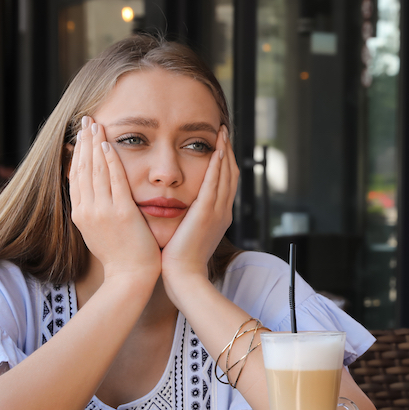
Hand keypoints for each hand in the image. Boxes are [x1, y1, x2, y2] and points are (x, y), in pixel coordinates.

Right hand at [68, 117, 160, 283]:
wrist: (130, 277)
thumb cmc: (120, 256)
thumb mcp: (98, 232)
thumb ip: (94, 211)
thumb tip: (91, 194)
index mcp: (80, 215)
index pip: (75, 176)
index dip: (76, 153)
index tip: (79, 136)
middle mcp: (87, 210)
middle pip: (82, 168)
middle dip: (83, 142)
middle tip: (85, 120)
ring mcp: (103, 211)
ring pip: (95, 170)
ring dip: (94, 144)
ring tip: (95, 125)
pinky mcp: (121, 213)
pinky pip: (114, 180)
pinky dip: (109, 161)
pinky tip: (108, 145)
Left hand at [162, 127, 238, 284]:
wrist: (183, 277)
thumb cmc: (179, 260)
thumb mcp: (188, 234)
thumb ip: (188, 218)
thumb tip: (178, 207)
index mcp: (218, 216)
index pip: (225, 182)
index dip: (224, 162)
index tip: (219, 145)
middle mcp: (223, 211)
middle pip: (231, 174)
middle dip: (228, 151)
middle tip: (224, 132)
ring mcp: (217, 211)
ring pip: (226, 174)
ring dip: (225, 151)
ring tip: (222, 133)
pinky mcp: (206, 213)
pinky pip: (214, 183)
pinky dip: (217, 165)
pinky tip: (216, 150)